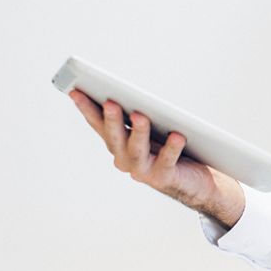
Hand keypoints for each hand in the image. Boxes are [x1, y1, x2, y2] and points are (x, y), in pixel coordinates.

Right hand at [68, 88, 244, 227]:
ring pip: (136, 150)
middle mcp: (124, 158)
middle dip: (112, 119)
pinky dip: (171, 148)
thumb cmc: (168, 147)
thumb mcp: (149, 127)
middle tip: (110, 102)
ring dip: (137, 132)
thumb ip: (137, 113)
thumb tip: (131, 92)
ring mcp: (142, 170)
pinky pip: (167, 160)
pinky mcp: (163, 177)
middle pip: (115, 137)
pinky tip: (178, 135)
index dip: (86, 107)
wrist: (194, 180)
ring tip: (140, 116)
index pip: (97, 122)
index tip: (75, 90)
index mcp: (116, 142)